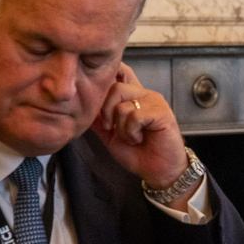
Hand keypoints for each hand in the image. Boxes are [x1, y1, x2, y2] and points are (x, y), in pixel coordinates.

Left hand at [90, 63, 195, 205]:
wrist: (158, 171)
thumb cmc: (138, 153)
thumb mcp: (110, 135)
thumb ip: (98, 120)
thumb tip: (80, 107)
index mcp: (132, 97)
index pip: (121, 73)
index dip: (109, 76)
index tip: (98, 91)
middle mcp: (144, 95)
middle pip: (115, 88)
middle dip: (106, 112)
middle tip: (112, 128)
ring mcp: (154, 102)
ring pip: (123, 105)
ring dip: (121, 128)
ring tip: (132, 137)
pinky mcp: (162, 112)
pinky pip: (135, 116)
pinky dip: (132, 132)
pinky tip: (140, 139)